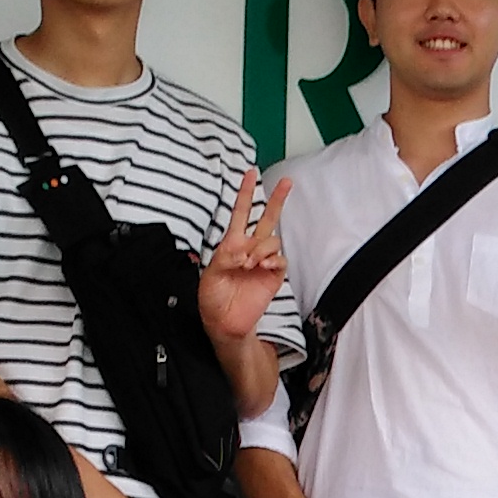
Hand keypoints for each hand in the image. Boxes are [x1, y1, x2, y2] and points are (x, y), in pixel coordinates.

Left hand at [196, 170, 283, 346]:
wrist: (224, 323)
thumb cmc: (213, 299)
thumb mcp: (210, 275)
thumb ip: (225, 257)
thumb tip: (244, 250)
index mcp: (231, 244)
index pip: (240, 214)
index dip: (245, 193)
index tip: (250, 173)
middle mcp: (249, 249)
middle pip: (267, 218)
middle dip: (277, 200)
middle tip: (287, 182)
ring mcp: (263, 262)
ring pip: (272, 239)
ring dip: (261, 247)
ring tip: (249, 263)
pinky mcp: (273, 276)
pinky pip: (280, 259)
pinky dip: (272, 259)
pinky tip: (262, 267)